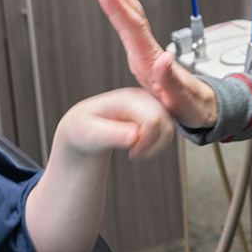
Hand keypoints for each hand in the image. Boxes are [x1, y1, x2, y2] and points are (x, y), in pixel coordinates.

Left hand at [54, 88, 175, 160]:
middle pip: (164, 123)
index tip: (131, 154)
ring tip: (135, 151)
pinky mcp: (153, 111)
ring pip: (169, 128)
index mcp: (125, 99)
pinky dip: (157, 143)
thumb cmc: (83, 128)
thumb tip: (135, 136)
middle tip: (133, 154)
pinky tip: (140, 146)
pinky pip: (167, 130)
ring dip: (156, 146)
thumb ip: (111, 134)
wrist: (84, 124)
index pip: (152, 120)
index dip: (146, 142)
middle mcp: (141, 97)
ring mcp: (149, 103)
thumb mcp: (90, 133)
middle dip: (152, 145)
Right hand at [95, 0, 218, 129]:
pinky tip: (114, 0)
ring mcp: (146, 53)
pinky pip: (131, 28)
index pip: (134, 29)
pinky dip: (122, 12)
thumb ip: (172, 81)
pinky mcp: (144, 57)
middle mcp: (148, 52)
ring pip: (132, 18)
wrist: (202, 109)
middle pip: (133, 15)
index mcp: (152, 61)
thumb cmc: (193, 106)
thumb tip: (163, 60)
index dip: (119, 9)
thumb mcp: (183, 101)